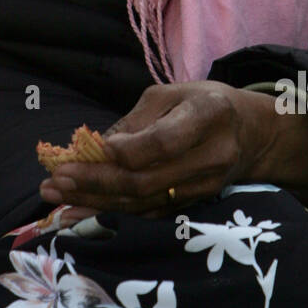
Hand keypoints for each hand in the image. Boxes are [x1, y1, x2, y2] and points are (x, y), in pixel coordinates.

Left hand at [39, 81, 307, 216]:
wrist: (250, 134)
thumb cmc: (202, 104)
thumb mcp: (171, 93)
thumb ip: (135, 121)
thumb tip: (95, 149)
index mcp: (209, 115)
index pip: (164, 141)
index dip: (125, 150)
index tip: (89, 148)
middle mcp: (212, 157)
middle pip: (147, 179)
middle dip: (96, 181)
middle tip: (57, 179)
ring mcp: (205, 187)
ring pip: (144, 202)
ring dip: (96, 201)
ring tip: (56, 195)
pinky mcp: (194, 205)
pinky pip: (149, 213)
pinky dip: (112, 213)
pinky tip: (80, 209)